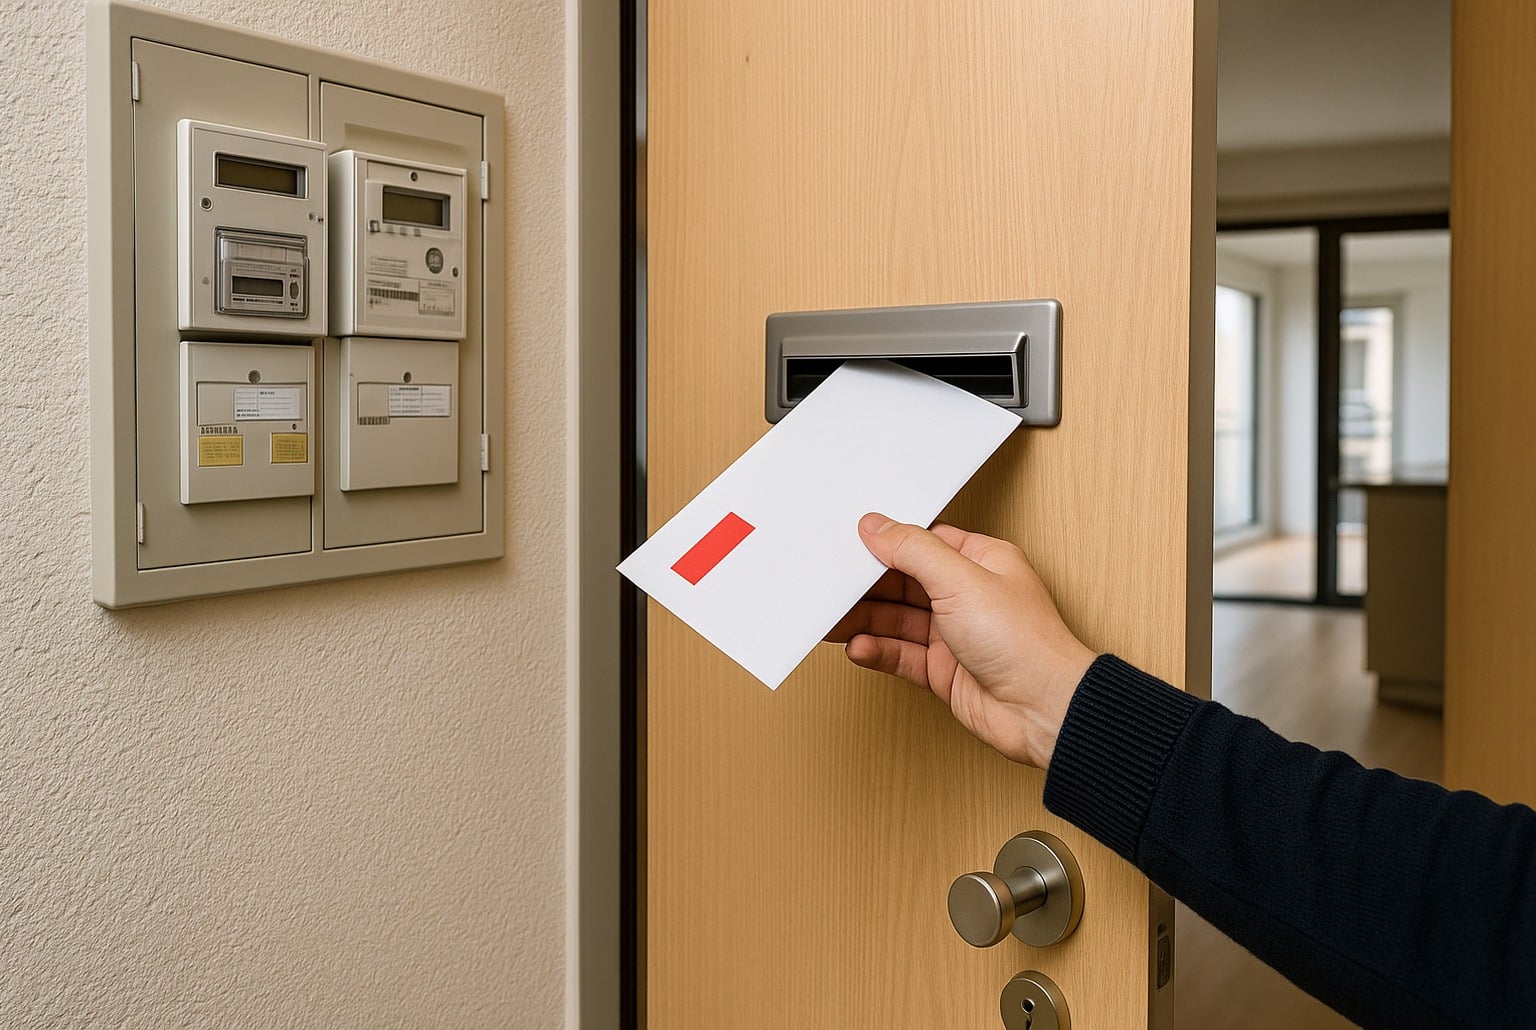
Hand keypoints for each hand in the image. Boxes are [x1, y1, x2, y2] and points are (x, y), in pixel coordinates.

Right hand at [826, 514, 1095, 768]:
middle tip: (829, 588)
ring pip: (898, 621)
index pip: (923, 544)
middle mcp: (968, 596)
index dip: (885, 546)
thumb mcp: (961, 580)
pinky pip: (902, 655)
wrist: (1044, 711)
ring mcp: (955, 635)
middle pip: (903, 584)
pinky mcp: (945, 671)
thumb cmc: (1025, 643)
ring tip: (832, 623)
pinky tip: (860, 649)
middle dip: (866, 588)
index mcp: (981, 562)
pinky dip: (879, 651)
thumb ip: (914, 550)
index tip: (849, 546)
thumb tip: (878, 526)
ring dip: (865, 622)